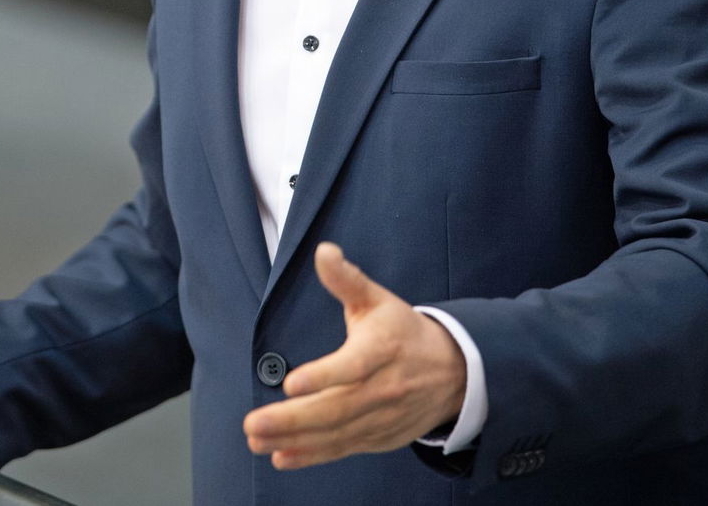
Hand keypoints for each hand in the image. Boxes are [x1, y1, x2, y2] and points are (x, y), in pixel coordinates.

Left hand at [242, 242, 465, 469]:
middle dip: (292, 420)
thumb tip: (323, 251)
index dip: (323, 377)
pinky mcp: (379, 438)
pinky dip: (312, 456)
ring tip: (256, 440)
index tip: (290, 383)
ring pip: (335, 434)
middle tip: (253, 424)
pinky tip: (282, 456)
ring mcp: (381, 418)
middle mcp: (384, 388)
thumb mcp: (378, 300)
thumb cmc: (405, 332)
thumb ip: (347, 279)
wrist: (454, 373)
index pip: (353, 366)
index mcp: (383, 349)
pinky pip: (343, 449)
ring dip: (294, 440)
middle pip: (337, 409)